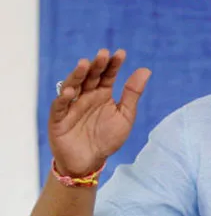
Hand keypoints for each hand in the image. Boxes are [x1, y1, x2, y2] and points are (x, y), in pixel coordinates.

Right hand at [48, 49, 150, 176]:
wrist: (90, 161)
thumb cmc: (107, 138)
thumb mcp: (125, 116)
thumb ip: (132, 93)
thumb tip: (146, 69)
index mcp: (102, 93)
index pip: (108, 75)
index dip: (113, 64)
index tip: (121, 53)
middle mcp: (86, 95)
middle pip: (90, 76)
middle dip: (96, 65)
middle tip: (103, 54)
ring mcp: (72, 105)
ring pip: (73, 85)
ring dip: (77, 75)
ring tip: (84, 64)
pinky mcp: (59, 118)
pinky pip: (60, 106)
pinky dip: (64, 98)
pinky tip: (71, 91)